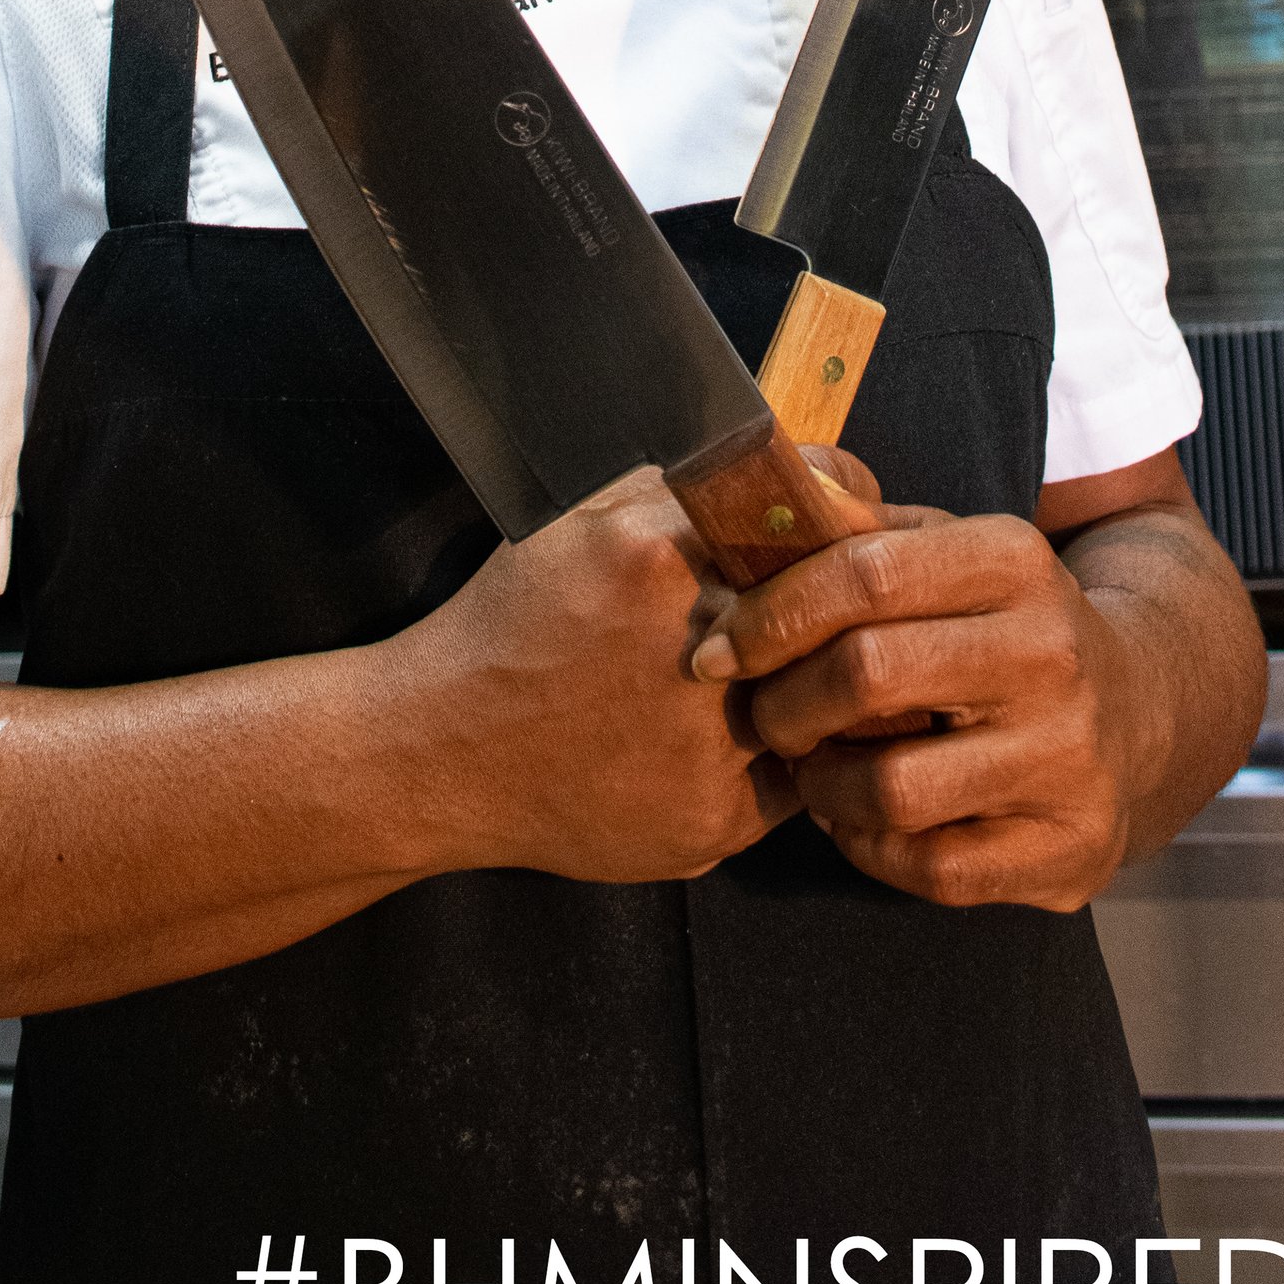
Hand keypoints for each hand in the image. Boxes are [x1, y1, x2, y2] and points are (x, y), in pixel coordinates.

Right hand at [398, 467, 797, 885]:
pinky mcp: (711, 818)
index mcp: (658, 560)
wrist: (445, 751)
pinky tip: (723, 743)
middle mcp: (692, 649)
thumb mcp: (576, 523)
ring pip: (816, 707)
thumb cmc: (508, 629)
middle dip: (825, 616)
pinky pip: (789, 781)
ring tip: (762, 682)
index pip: (807, 529)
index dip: (835, 533)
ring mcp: (708, 746)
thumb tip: (776, 465)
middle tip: (817, 616)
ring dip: (807, 692)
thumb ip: (673, 492)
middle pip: (823, 619)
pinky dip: (775, 759)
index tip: (837, 538)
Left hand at [689, 512, 1157, 909]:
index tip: (719, 648)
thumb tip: (768, 498)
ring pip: (892, 788)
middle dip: (784, 703)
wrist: (1144, 711)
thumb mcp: (951, 552)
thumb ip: (860, 529)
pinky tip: (861, 818)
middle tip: (760, 715)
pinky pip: (931, 866)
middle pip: (868, 675)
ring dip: (822, 786)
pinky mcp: (1068, 845)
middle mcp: (1051, 653)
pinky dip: (871, 848)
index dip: (772, 613)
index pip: (864, 572)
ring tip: (811, 767)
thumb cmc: (1005, 626)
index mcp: (1013, 561)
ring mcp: (1067, 756)